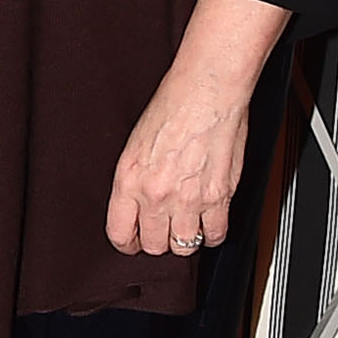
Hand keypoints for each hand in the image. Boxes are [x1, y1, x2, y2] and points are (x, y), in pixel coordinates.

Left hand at [106, 0, 289, 257]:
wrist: (205, 92)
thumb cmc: (171, 108)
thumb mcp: (134, 146)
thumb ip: (133, 181)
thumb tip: (135, 207)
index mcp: (129, 180)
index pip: (119, 233)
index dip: (126, 243)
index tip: (132, 241)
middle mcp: (156, 194)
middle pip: (154, 245)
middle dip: (156, 241)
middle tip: (161, 230)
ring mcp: (189, 198)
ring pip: (183, 246)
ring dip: (184, 239)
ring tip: (184, 225)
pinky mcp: (218, 196)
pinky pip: (215, 235)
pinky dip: (211, 234)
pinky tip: (207, 223)